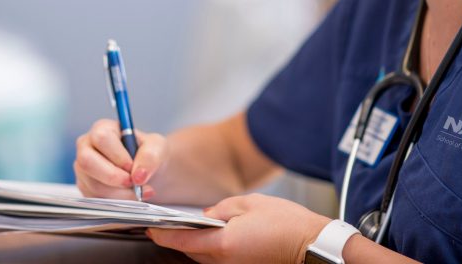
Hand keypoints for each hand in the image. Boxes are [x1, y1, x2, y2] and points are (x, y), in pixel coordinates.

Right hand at [74, 118, 167, 199]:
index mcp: (103, 128)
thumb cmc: (148, 153)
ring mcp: (83, 169)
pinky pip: (95, 199)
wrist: (147, 172)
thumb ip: (150, 156)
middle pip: (87, 162)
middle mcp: (87, 147)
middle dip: (112, 177)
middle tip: (133, 184)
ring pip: (92, 184)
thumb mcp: (157, 147)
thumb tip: (138, 176)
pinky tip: (131, 197)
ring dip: (119, 193)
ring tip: (139, 192)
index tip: (133, 167)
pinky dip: (116, 202)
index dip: (117, 155)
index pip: (102, 138)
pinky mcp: (86, 187)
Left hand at [147, 193, 329, 263]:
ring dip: (196, 245)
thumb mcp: (249, 203)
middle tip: (166, 224)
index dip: (163, 235)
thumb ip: (221, 208)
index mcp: (224, 243)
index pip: (183, 241)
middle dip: (178, 239)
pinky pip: (219, 260)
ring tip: (189, 228)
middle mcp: (225, 261)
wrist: (311, 246)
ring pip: (205, 257)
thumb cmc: (286, 223)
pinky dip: (212, 249)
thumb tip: (207, 216)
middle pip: (191, 252)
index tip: (149, 228)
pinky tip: (215, 236)